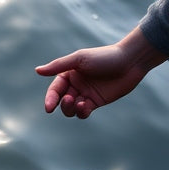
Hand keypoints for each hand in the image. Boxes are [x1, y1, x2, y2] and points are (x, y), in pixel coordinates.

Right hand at [36, 27, 166, 118]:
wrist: (130, 61)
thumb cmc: (104, 57)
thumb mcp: (79, 59)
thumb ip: (58, 65)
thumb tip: (37, 70)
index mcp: (69, 75)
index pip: (55, 90)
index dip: (51, 99)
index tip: (49, 107)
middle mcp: (76, 85)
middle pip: (61, 101)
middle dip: (63, 104)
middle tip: (71, 99)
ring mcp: (85, 94)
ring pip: (71, 109)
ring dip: (71, 109)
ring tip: (80, 103)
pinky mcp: (96, 102)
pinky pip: (83, 112)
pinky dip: (81, 112)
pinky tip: (85, 107)